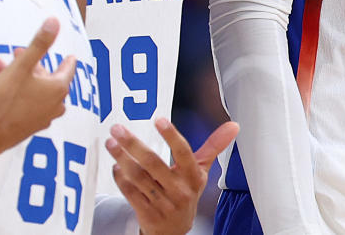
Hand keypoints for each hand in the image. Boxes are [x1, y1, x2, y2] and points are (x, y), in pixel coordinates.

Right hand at [0, 17, 76, 153]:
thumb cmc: (9, 98)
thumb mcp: (23, 65)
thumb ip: (40, 43)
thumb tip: (54, 22)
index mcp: (57, 89)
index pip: (66, 71)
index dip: (66, 61)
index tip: (69, 57)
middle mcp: (51, 105)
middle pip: (43, 79)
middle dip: (28, 63)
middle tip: (16, 52)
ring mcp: (38, 118)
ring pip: (25, 90)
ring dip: (10, 75)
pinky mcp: (23, 127)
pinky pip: (14, 104)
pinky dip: (2, 92)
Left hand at [106, 118, 238, 234]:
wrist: (175, 230)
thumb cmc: (186, 192)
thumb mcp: (201, 171)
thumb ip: (214, 147)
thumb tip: (233, 126)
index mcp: (193, 176)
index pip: (183, 153)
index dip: (171, 136)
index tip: (158, 120)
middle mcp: (179, 190)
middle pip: (154, 163)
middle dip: (133, 145)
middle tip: (117, 129)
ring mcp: (163, 203)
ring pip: (139, 178)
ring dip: (122, 159)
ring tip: (111, 144)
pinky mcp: (147, 214)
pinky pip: (131, 193)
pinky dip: (121, 179)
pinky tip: (115, 166)